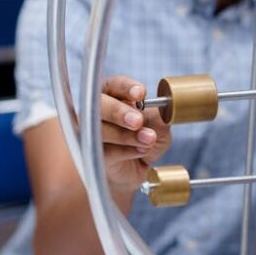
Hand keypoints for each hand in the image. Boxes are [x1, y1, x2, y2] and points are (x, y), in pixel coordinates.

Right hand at [100, 75, 171, 191]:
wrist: (136, 169)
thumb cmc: (143, 140)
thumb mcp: (158, 127)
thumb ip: (159, 118)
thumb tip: (164, 111)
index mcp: (113, 95)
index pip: (115, 84)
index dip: (126, 87)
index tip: (141, 93)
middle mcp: (97, 110)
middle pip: (98, 104)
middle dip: (118, 111)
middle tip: (138, 120)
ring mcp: (92, 132)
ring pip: (100, 129)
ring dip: (126, 135)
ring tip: (148, 139)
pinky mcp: (93, 154)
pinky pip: (106, 151)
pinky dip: (126, 151)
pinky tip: (140, 151)